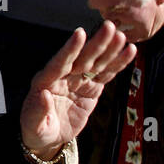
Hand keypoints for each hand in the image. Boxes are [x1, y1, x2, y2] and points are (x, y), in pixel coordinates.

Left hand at [20, 22, 135, 157]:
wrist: (48, 136)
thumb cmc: (35, 129)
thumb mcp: (34, 124)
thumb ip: (38, 110)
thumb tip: (43, 94)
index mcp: (46, 81)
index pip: (60, 62)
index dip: (70, 49)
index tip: (80, 33)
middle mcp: (63, 76)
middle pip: (82, 58)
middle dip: (96, 43)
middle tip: (109, 27)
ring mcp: (79, 80)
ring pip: (96, 63)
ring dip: (109, 49)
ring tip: (121, 36)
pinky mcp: (92, 88)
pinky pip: (106, 74)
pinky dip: (118, 63)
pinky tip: (129, 51)